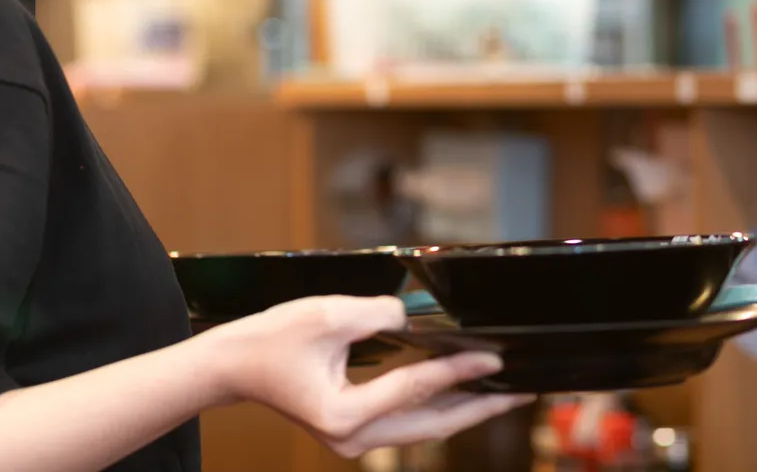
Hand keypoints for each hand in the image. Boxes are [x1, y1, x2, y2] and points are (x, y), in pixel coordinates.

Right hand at [201, 295, 530, 458]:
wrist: (233, 365)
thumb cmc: (270, 339)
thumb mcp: (326, 315)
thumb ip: (380, 314)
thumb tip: (422, 316)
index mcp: (344, 416)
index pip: (416, 389)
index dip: (458, 369)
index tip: (495, 356)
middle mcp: (352, 440)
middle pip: (432, 425)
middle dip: (480, 407)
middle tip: (523, 390)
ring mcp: (353, 442)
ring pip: (424, 429)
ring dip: (462, 410)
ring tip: (502, 393)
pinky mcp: (353, 433)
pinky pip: (407, 423)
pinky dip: (436, 407)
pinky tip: (460, 392)